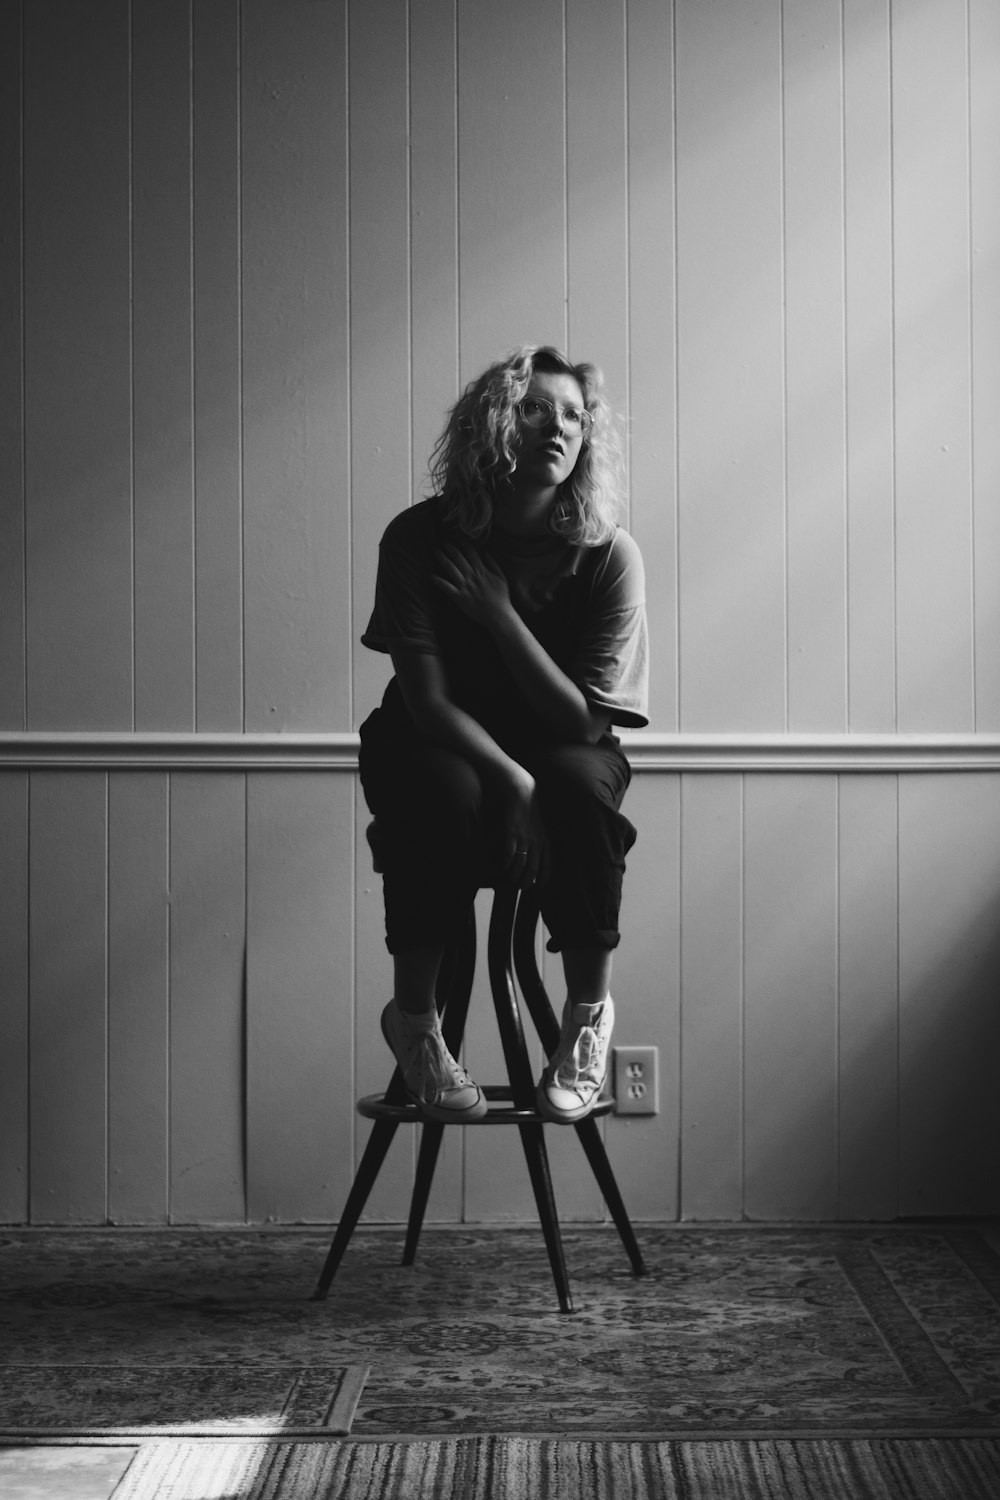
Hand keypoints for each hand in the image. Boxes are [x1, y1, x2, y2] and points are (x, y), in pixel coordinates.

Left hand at [432, 542, 512, 626]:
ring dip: (442, 558)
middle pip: (458, 558)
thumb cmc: (501, 597)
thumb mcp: (502, 578)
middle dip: (450, 548)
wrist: (498, 615)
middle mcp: (471, 576)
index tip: (457, 537)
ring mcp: (464, 586)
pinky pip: (446, 587)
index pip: (471, 553)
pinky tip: (430, 575)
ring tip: (435, 551)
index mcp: (482, 571)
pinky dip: (437, 580)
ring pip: (450, 568)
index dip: (463, 544)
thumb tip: (486, 552)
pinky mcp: (459, 597)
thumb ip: (493, 564)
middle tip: (442, 540)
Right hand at [499, 771, 548, 889]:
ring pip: (520, 864)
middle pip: (532, 869)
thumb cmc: (532, 814)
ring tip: (510, 878)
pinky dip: (506, 863)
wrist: (524, 794)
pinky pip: (509, 853)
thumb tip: (537, 861)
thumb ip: (541, 845)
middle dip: (526, 881)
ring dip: (514, 874)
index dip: (543, 879)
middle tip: (520, 886)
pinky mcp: (512, 833)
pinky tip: (503, 866)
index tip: (538, 887)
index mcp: (546, 842)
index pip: (547, 866)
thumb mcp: (542, 830)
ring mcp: (524, 838)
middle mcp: (537, 842)